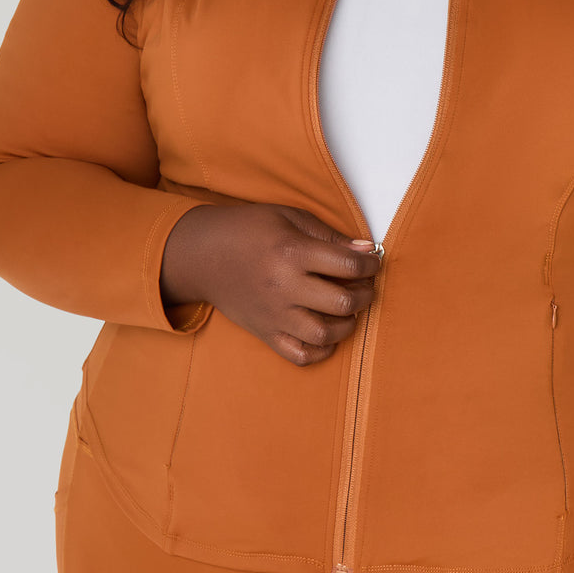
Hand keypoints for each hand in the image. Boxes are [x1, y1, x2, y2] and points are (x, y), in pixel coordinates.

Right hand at [160, 202, 381, 365]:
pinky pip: (300, 355)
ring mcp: (274, 314)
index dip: (371, 264)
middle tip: (364, 285)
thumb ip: (330, 236)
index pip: (348, 266)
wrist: (201, 254)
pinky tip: (325, 332)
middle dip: (365, 294)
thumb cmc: (247, 230)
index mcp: (292, 252)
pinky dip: (321, 350)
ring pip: (325, 334)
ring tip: (347, 310)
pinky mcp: (265, 332)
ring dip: (348, 324)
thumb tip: (366, 251)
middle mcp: (284, 287)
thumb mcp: (289, 217)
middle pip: (343, 303)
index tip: (373, 262)